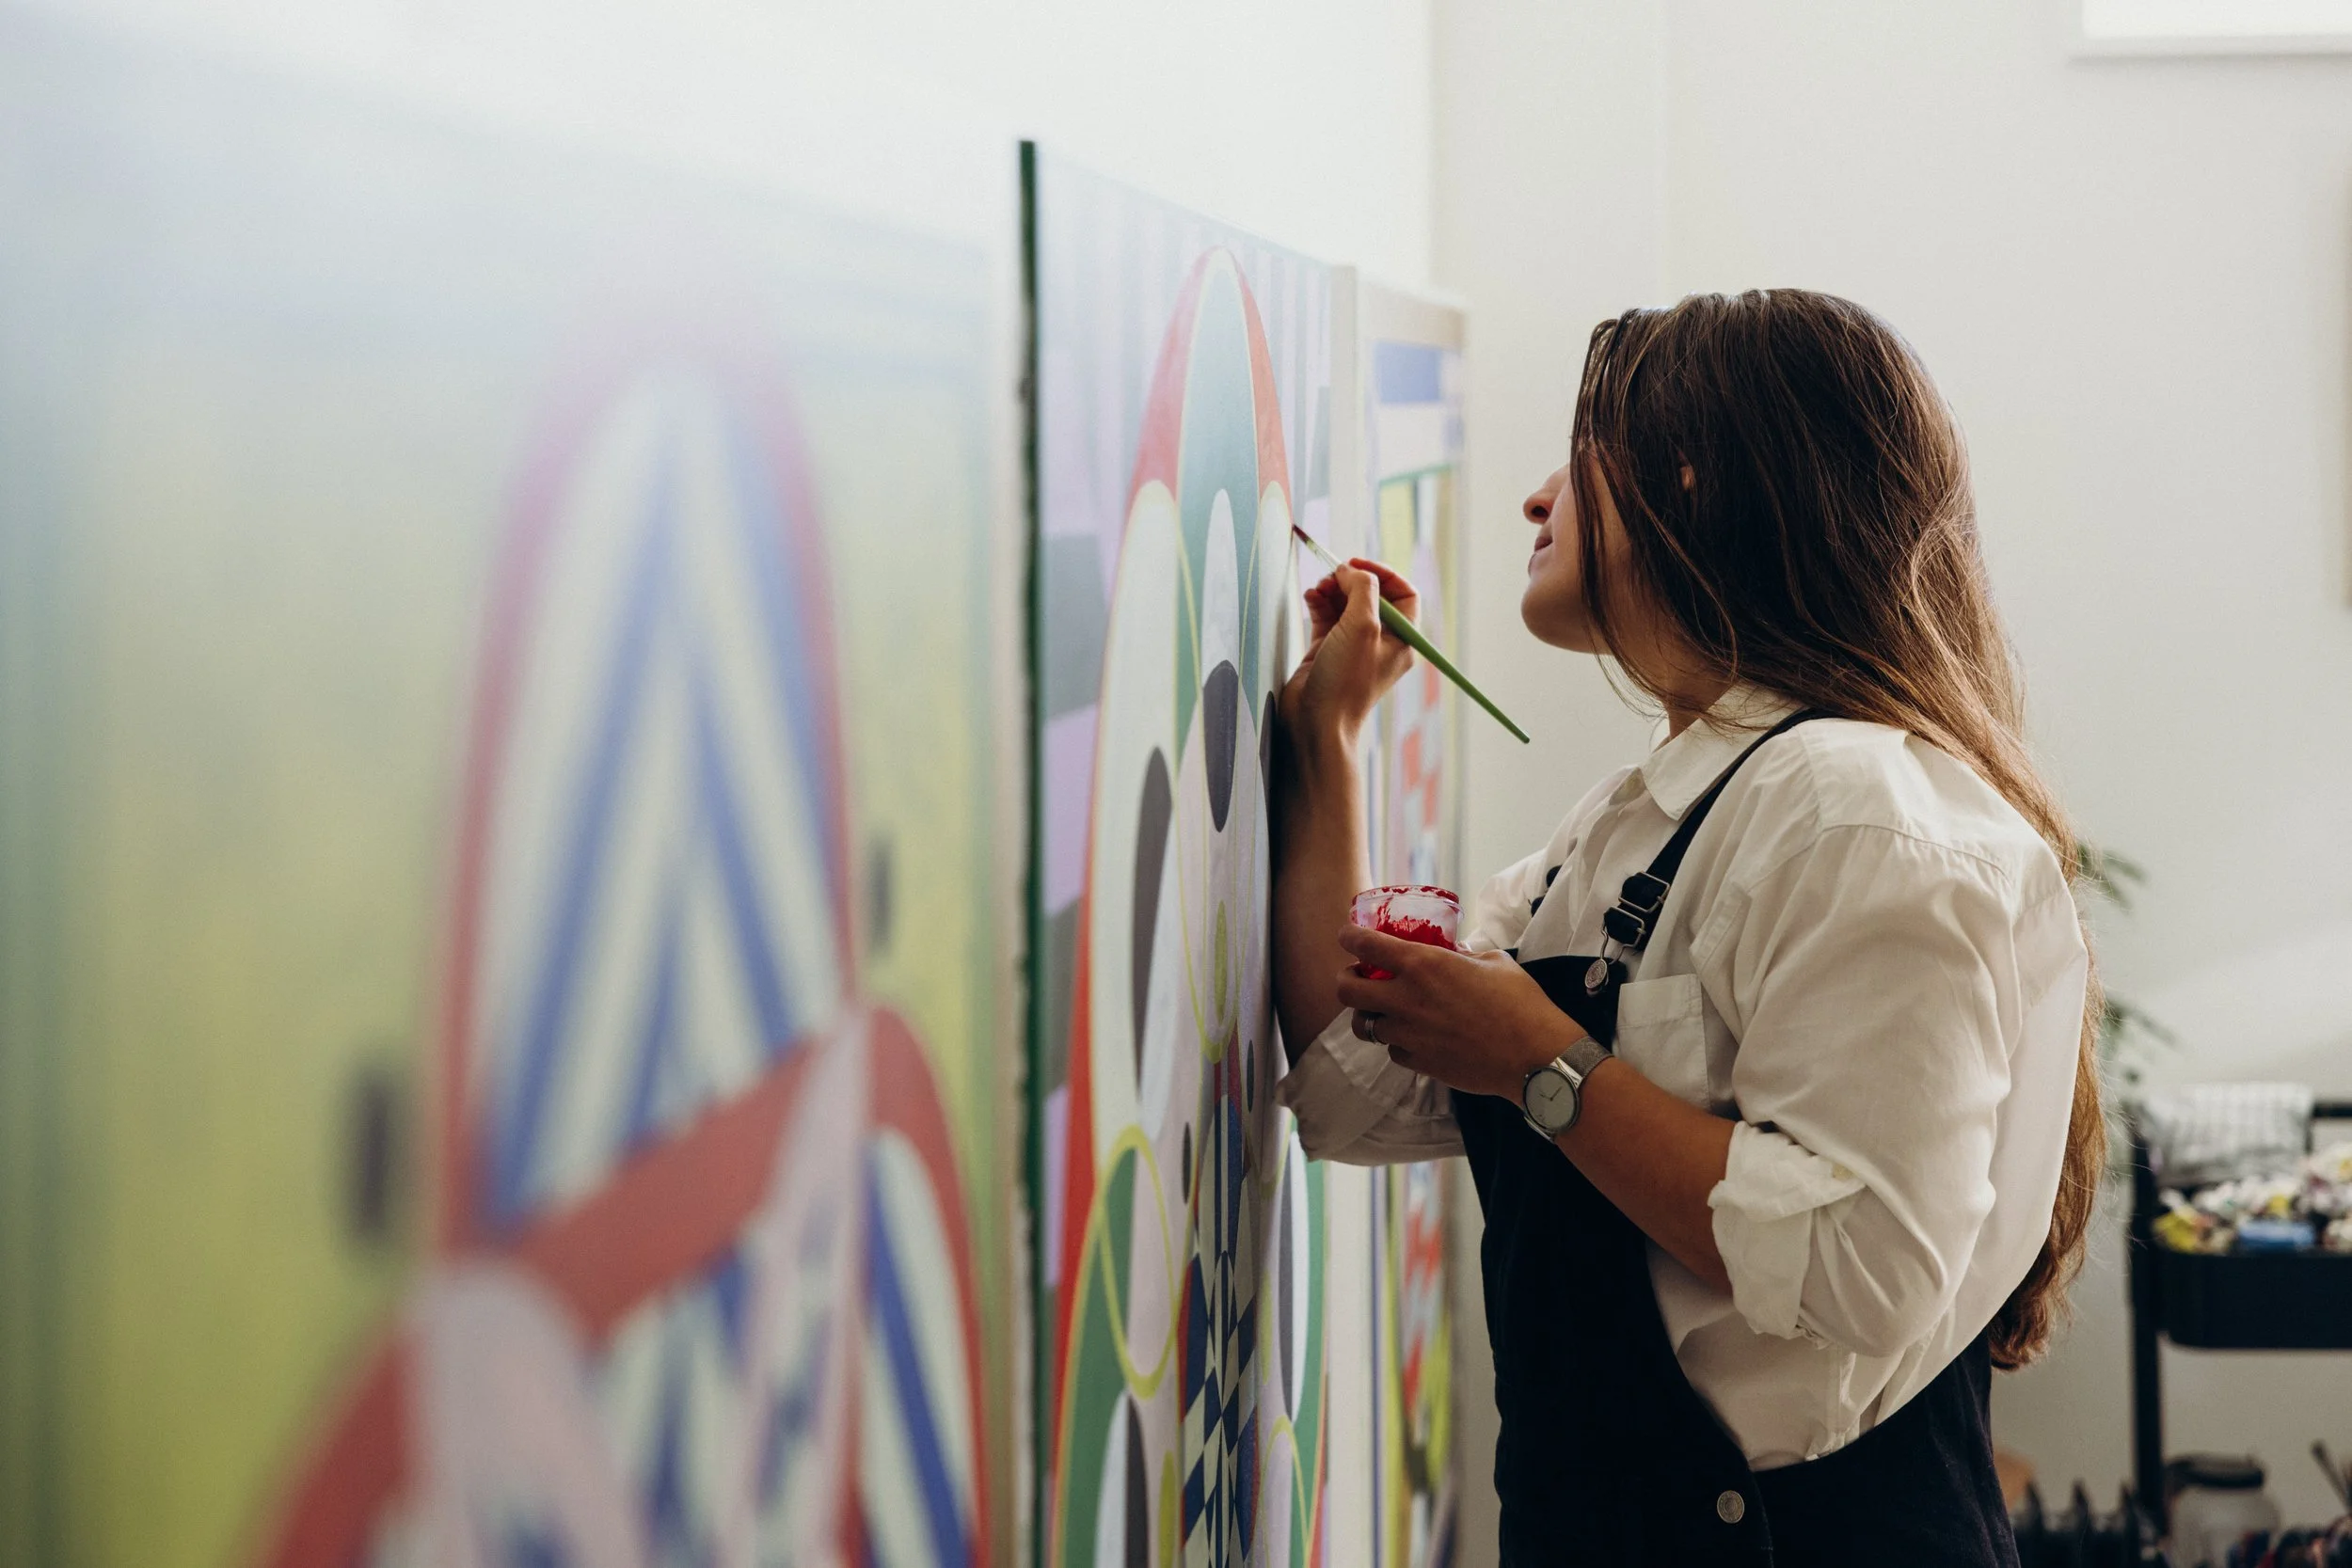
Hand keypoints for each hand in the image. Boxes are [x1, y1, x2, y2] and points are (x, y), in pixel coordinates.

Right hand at [1277, 558, 1419, 748]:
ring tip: (1317, 587)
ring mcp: (1353, 647)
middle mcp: (1380, 643)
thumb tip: (1351, 570)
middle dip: (1351, 580)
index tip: (1358, 565)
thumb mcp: (1362, 626)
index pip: (1403, 594)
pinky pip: (1327, 617)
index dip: (1383, 574)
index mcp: (1401, 640)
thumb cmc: (1346, 681)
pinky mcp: (1328, 650)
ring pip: (1346, 604)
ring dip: (1332, 589)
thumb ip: (1362, 589)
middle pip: (1371, 596)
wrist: (1316, 722)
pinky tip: (1310, 596)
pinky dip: (1319, 602)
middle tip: (1332, 574)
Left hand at [1333, 926, 1584, 1103]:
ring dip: (1368, 1014)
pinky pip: (1392, 1050)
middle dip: (1345, 980)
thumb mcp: (1493, 961)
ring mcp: (1409, 1035)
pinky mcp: (1418, 1063)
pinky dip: (1397, 1042)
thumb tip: (1453, 952)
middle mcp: (1406, 999)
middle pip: (1346, 990)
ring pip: (1364, 1026)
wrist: (1534, 1057)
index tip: (1347, 935)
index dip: (1348, 936)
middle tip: (1357, 977)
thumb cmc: (1521, 1003)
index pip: (1364, 945)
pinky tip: (1415, 1036)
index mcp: (1423, 965)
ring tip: (1383, 1010)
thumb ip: (1463, 955)